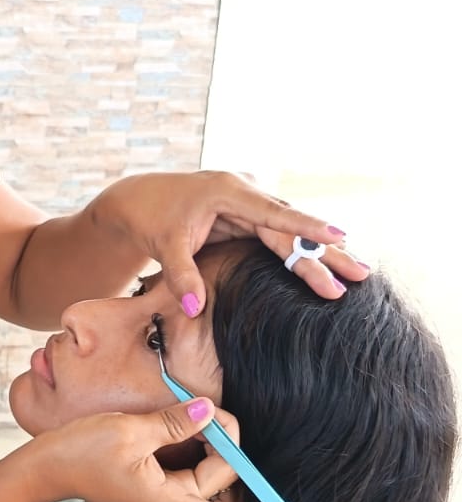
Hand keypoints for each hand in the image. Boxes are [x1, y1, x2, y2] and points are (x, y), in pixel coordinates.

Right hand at [30, 399, 302, 501]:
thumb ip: (175, 422)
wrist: (45, 467)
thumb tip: (210, 411)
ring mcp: (162, 494)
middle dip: (224, 445)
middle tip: (208, 408)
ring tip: (191, 412)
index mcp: (168, 501)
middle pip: (219, 479)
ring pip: (205, 470)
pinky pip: (187, 464)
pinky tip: (187, 421)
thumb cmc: (81, 453)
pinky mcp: (153, 481)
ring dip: (208, 441)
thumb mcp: (130, 432)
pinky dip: (194, 442)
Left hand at [92, 171, 368, 315]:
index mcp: (229, 192)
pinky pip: (282, 234)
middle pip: (293, 226)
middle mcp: (247, 192)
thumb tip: (195, 310)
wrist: (140, 203)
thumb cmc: (152, 220)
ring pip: (292, 231)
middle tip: (361, 273)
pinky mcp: (250, 214)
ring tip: (356, 273)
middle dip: (326, 251)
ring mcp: (251, 202)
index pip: (275, 213)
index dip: (308, 226)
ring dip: (322, 253)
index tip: (340, 236)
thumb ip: (182, 277)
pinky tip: (329, 266)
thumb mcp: (166, 247)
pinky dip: (303, 251)